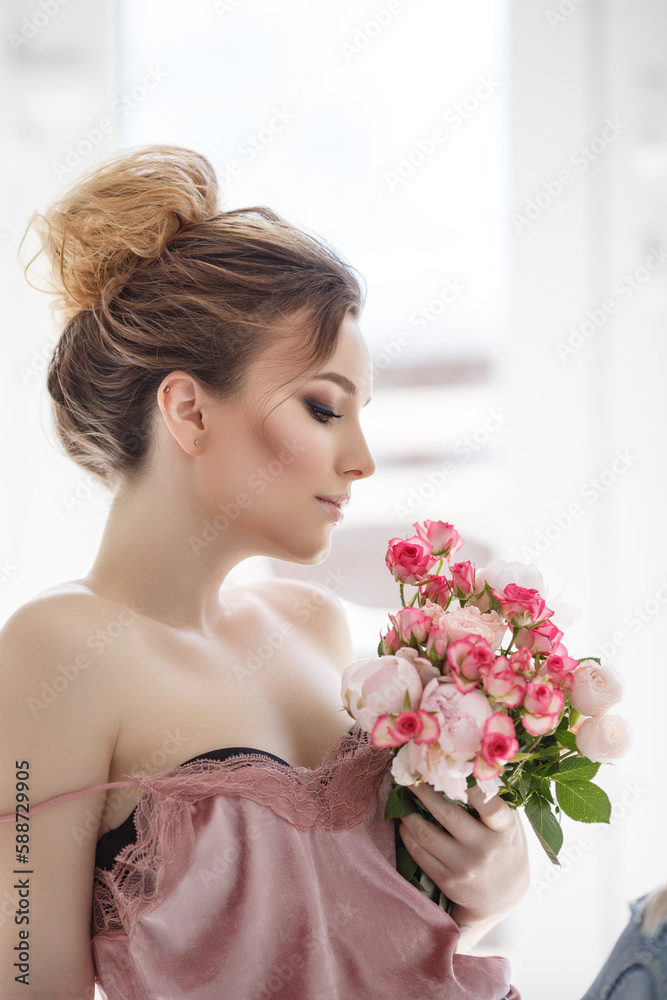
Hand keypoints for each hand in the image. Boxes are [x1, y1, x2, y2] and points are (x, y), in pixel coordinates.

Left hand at [398, 782, 528, 948]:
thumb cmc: (505, 849)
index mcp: (504, 831)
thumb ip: (493, 802)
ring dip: (408, 814)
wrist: (502, 898)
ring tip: (402, 800)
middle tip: (409, 776)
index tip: (451, 768)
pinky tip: (405, 823)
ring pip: (426, 834)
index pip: (491, 806)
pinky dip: (407, 835)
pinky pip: (420, 854)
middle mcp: (485, 850)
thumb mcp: (510, 826)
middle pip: (447, 815)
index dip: (472, 788)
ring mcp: (464, 868)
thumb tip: (465, 769)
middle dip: (423, 792)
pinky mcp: (448, 881)